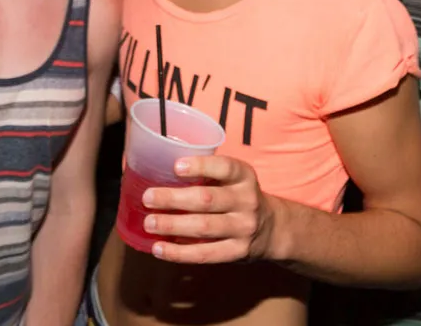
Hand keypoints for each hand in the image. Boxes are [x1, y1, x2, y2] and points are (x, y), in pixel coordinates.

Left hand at [141, 154, 274, 263]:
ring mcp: (243, 228)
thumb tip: (160, 170)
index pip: (224, 168)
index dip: (200, 166)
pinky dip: (179, 253)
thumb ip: (207, 174)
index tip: (175, 166)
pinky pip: (205, 254)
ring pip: (204, 228)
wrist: (272, 228)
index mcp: (244, 176)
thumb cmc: (238, 195)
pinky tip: (158, 248)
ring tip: (149, 223)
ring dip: (173, 226)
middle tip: (148, 198)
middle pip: (207, 200)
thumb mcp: (233, 178)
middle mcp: (246, 201)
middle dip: (174, 199)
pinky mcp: (237, 252)